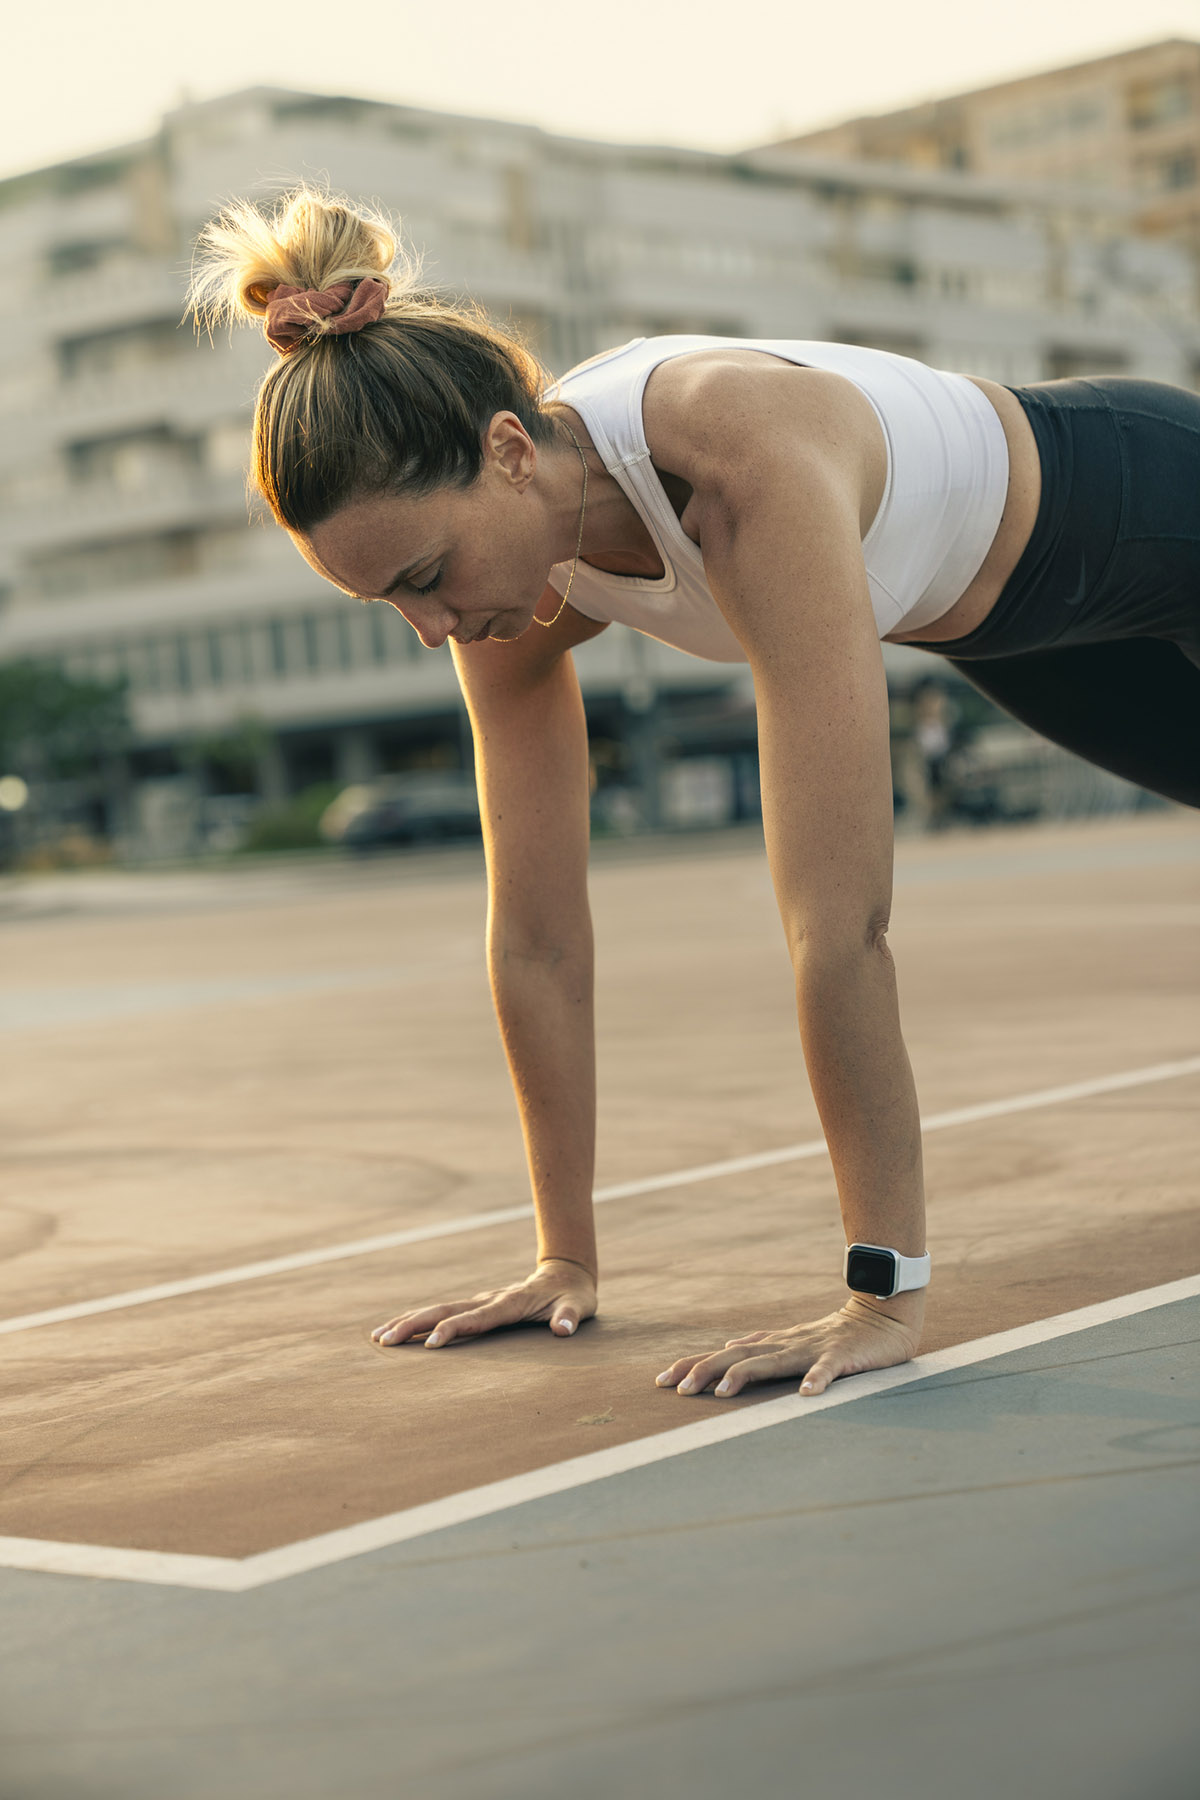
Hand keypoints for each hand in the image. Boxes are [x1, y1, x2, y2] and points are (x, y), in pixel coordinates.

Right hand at [371, 1258, 597, 1348]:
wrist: (566, 1273)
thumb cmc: (573, 1296)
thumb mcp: (579, 1306)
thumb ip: (570, 1317)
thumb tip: (563, 1330)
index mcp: (511, 1303)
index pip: (477, 1318)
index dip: (454, 1329)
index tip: (430, 1344)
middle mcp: (489, 1299)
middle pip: (445, 1309)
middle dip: (414, 1324)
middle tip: (385, 1341)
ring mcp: (480, 1300)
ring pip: (437, 1308)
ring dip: (408, 1321)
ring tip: (378, 1337)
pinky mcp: (476, 1305)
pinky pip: (442, 1311)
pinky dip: (418, 1319)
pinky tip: (398, 1330)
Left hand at [655, 1295, 922, 1398]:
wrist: (880, 1316)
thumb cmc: (834, 1334)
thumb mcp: (791, 1341)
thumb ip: (760, 1345)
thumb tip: (727, 1346)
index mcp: (772, 1345)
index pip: (723, 1356)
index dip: (692, 1365)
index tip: (661, 1381)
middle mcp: (784, 1345)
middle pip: (736, 1358)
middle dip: (705, 1371)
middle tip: (677, 1390)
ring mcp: (811, 1349)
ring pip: (772, 1361)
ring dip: (745, 1376)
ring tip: (721, 1392)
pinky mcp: (841, 1356)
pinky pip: (827, 1369)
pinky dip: (817, 1379)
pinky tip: (806, 1394)